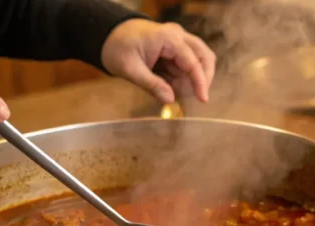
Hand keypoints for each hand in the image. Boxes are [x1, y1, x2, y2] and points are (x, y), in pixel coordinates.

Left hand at [101, 20, 215, 103]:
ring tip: (172, 87)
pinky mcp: (178, 48)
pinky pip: (190, 64)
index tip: (203, 100)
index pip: (193, 62)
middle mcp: (178, 36)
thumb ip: (151, 84)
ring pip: (201, 61)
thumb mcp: (130, 69)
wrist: (109, 35)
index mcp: (168, 38)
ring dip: (192, 79)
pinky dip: (185, 77)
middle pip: (205, 57)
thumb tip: (171, 100)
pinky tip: (169, 82)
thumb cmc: (117, 49)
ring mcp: (180, 40)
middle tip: (189, 96)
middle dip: (201, 79)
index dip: (200, 82)